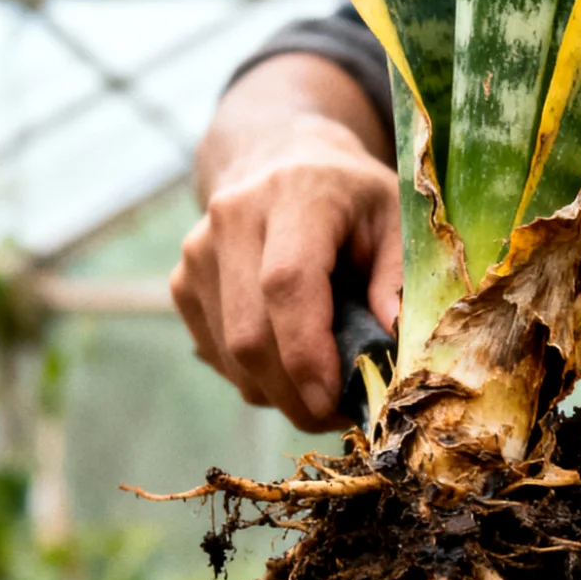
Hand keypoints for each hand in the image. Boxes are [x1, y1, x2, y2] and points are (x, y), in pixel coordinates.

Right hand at [173, 114, 402, 430]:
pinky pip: (218, 356)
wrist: (284, 162)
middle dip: (295, 394)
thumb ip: (398, 280)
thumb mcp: (396, 221)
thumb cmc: (352, 202)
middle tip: (339, 416)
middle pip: (251, 333)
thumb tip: (392, 344)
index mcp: (294, 193)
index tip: (335, 402)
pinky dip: (257, 379)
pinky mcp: (181, 283)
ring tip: (324, 388)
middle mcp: (232, 217)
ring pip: (231, 356)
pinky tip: (290, 362)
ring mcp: (197, 252)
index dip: (307, 352)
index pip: (286, 283)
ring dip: (279, 393)